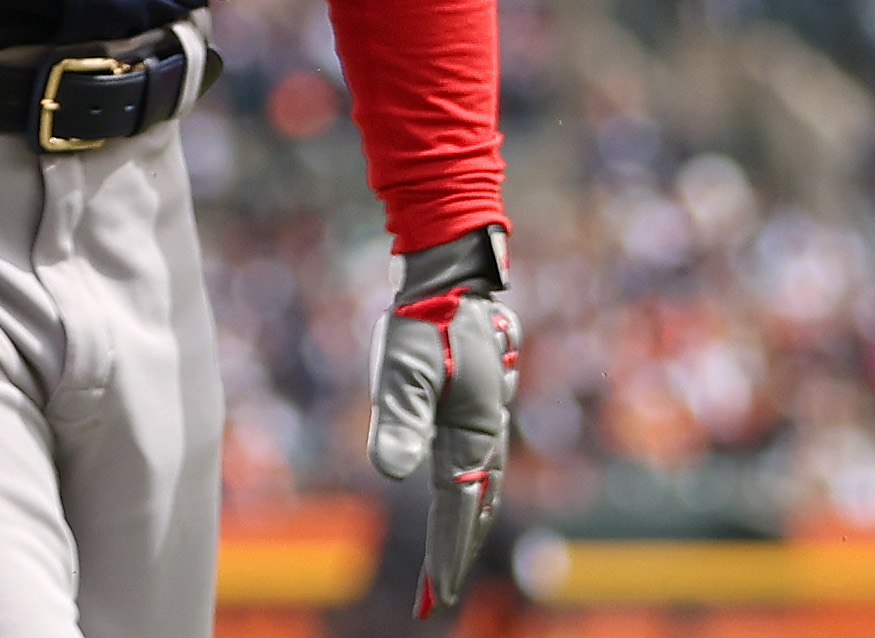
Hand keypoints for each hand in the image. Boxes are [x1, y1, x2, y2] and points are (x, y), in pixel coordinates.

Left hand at [369, 227, 520, 617]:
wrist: (452, 277)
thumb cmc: (427, 322)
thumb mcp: (406, 367)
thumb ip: (399, 418)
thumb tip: (388, 472)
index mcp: (473, 436)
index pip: (457, 510)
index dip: (444, 554)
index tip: (433, 594)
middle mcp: (486, 437)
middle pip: (473, 510)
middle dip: (455, 555)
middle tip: (435, 598)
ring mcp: (484, 424)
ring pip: (479, 492)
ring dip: (463, 530)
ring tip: (446, 567)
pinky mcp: (476, 409)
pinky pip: (477, 468)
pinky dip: (469, 498)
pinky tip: (461, 504)